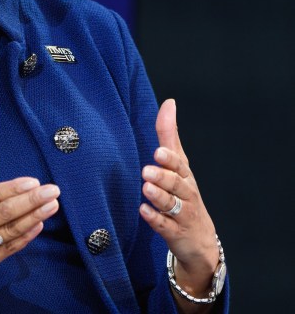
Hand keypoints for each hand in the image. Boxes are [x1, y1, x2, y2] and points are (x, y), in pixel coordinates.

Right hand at [0, 141, 59, 309]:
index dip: (14, 188)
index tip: (32, 181)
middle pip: (6, 212)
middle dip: (32, 200)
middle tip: (52, 190)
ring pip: (11, 231)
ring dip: (34, 217)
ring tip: (52, 205)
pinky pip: (9, 250)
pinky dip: (25, 238)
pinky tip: (38, 226)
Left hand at [139, 99, 218, 298]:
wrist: (199, 239)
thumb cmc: (184, 194)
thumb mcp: (179, 164)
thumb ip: (169, 135)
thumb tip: (169, 103)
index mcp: (185, 175)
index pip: (179, 164)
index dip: (170, 158)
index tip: (158, 151)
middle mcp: (186, 193)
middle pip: (177, 184)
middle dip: (164, 177)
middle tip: (147, 170)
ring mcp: (181, 214)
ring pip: (172, 204)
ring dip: (159, 196)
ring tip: (146, 188)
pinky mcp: (174, 232)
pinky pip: (165, 226)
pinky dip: (155, 219)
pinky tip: (143, 211)